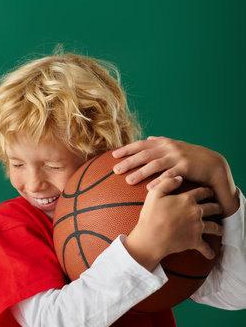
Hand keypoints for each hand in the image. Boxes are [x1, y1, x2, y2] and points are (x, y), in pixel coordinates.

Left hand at [113, 136, 238, 216]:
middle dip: (128, 162)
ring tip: (128, 181)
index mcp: (163, 143)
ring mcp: (177, 156)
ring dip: (140, 172)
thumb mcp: (175, 147)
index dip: (127, 149)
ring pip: (155, 164)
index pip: (141, 144)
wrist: (213, 164)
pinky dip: (159, 181)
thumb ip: (160, 142)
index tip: (113, 155)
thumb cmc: (191, 158)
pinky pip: (169, 175)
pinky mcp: (185, 167)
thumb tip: (148, 138)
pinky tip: (149, 188)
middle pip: (144, 154)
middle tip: (115, 170)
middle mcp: (168, 147)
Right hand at [123, 175, 222, 270]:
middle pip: (213, 207)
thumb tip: (180, 177)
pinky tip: (211, 254)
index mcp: (187, 199)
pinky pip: (205, 247)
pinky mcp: (194, 241)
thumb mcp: (154, 194)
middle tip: (219, 208)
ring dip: (219, 228)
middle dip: (217, 207)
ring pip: (214, 227)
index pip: (203, 192)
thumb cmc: (150, 216)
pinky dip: (209, 252)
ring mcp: (197, 227)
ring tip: (220, 229)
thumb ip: (167, 183)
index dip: (207, 191)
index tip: (210, 192)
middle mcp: (196, 212)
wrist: (150, 238)